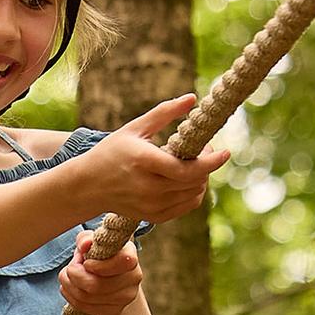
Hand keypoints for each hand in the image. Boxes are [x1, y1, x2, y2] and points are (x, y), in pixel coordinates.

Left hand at [60, 235, 146, 314]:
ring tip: (66, 276)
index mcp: (130, 256)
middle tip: (69, 268)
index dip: (99, 265)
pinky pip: (86, 308)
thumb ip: (85, 238)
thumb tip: (84, 245)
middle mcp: (133, 277)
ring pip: (87, 297)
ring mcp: (126, 297)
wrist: (107, 274)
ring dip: (69, 286)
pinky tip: (69, 288)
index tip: (85, 262)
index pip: (122, 262)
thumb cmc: (98, 254)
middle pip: (97, 286)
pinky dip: (71, 297)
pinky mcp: (115, 310)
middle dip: (74, 276)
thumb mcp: (92, 241)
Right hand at [82, 94, 229, 222]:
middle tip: (203, 150)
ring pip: (193, 195)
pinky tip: (187, 180)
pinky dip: (193, 193)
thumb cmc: (112, 152)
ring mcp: (151, 205)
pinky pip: (185, 207)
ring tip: (193, 164)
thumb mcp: (135, 128)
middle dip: (206, 165)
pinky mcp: (153, 216)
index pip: (187, 169)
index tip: (225, 152)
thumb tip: (192, 98)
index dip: (211, 162)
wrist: (88, 185)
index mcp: (144, 162)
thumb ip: (164, 112)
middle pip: (194, 182)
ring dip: (201, 179)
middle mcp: (148, 187)